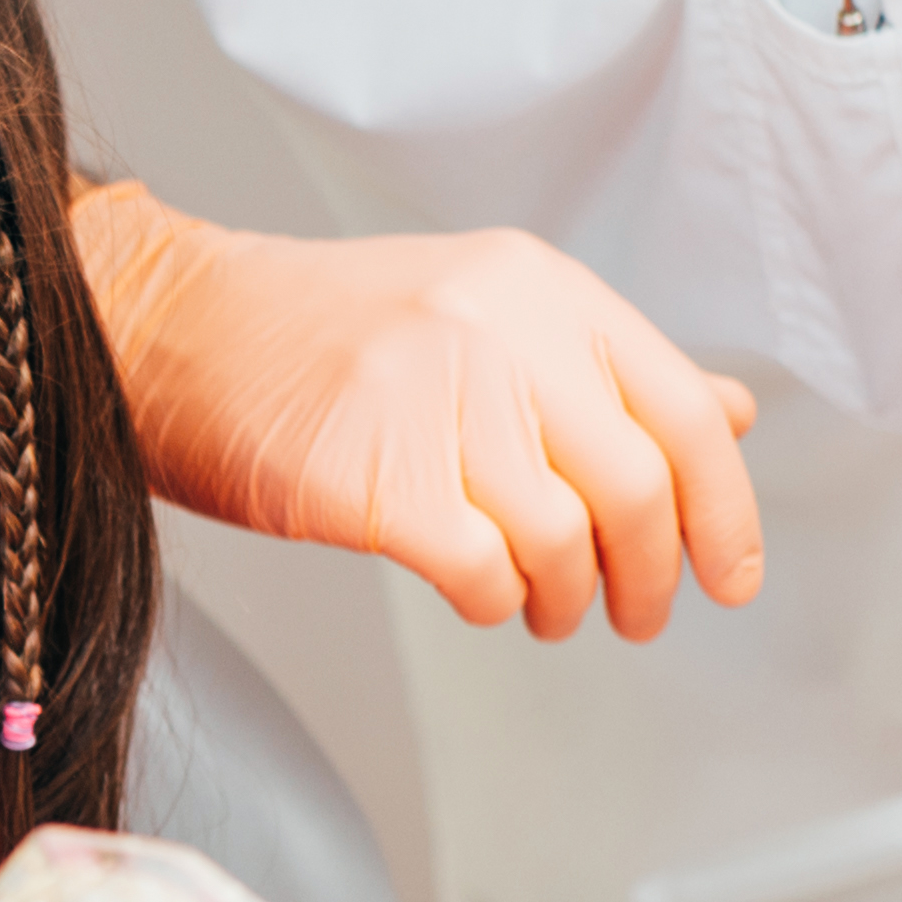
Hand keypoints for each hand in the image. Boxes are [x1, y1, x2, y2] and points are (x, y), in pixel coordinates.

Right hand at [71, 182, 762, 640]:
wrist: (172, 329)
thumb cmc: (320, 336)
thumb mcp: (482, 315)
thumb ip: (604, 369)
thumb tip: (728, 417)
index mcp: (539, 288)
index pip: (681, 407)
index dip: (724, 509)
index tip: (729, 573)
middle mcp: (499, 328)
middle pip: (637, 486)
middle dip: (653, 576)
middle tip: (638, 613)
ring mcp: (434, 397)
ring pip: (564, 539)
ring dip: (568, 600)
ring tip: (542, 609)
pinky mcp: (373, 475)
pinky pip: (484, 570)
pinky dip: (496, 602)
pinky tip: (480, 594)